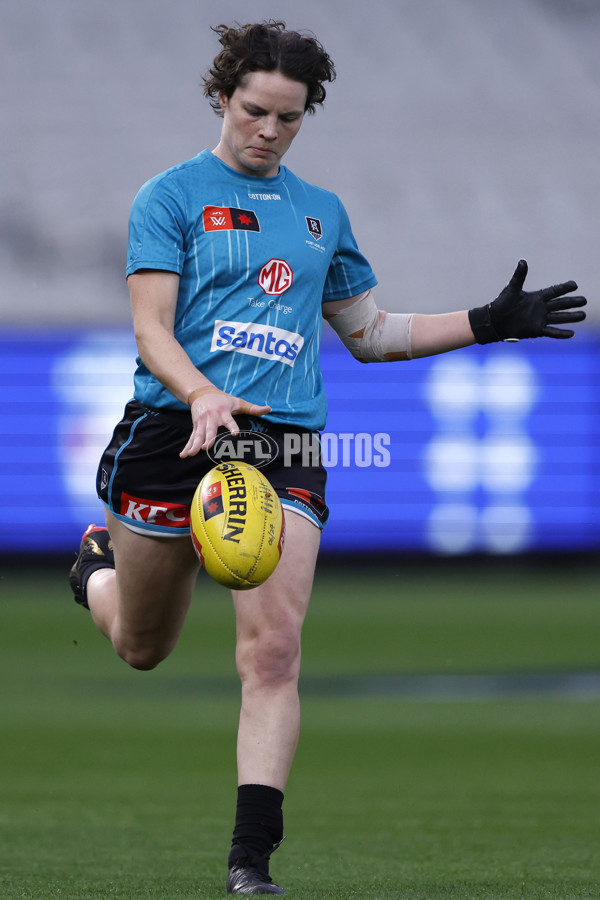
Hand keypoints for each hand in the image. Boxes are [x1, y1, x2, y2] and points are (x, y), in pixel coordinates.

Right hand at [180, 387, 270, 456]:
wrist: (202, 393)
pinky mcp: (195, 426)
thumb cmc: (223, 400)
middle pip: (210, 430)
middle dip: (208, 438)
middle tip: (206, 447)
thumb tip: (269, 409)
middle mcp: (212, 418)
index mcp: (223, 412)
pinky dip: (187, 446)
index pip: (229, 421)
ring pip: (198, 435)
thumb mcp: (238, 402)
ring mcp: (202, 422)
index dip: (232, 427)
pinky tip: (183, 455)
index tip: (235, 433)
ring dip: (194, 445)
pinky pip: (191, 437)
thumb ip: (253, 408)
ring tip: (191, 454)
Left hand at [469, 260, 586, 343]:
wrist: (494, 321)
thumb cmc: (502, 304)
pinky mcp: (536, 330)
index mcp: (537, 297)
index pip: (554, 291)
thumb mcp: (511, 289)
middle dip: (572, 302)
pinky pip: (551, 331)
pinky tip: (572, 334)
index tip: (575, 285)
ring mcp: (540, 319)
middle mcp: (541, 308)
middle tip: (584, 300)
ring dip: (571, 317)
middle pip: (560, 304)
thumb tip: (522, 261)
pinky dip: (561, 333)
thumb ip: (519, 276)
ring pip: (559, 318)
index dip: (564, 288)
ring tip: (583, 315)